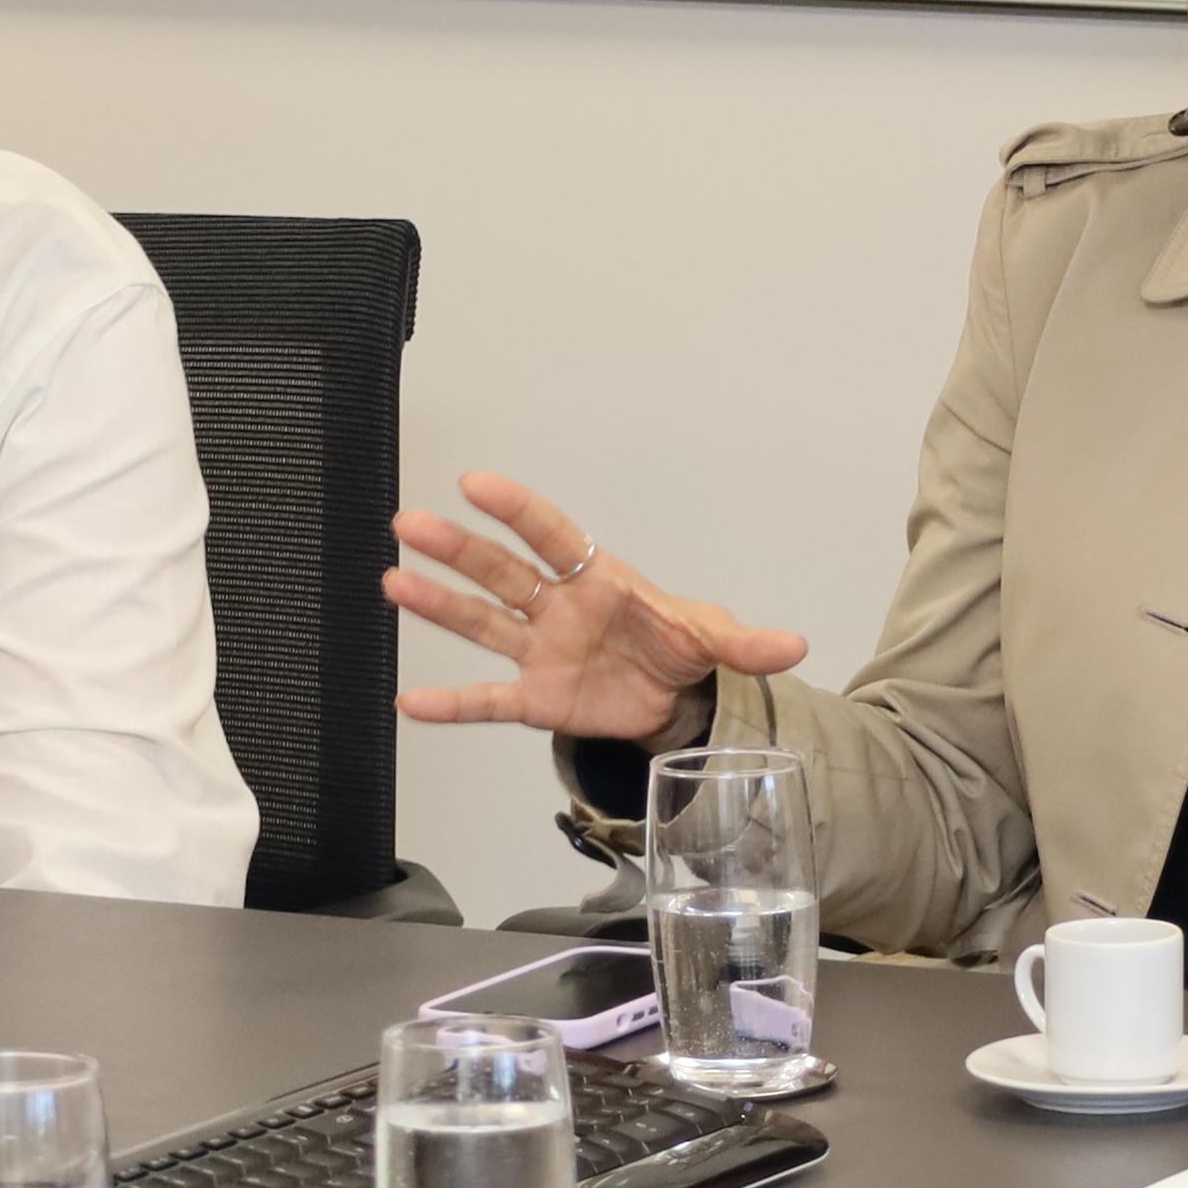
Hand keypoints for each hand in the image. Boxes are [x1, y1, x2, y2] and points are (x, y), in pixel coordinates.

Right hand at [385, 469, 809, 741]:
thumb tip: (793, 646)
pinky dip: (451, 704)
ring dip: (439, 606)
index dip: (518, 511)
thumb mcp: (715, 639)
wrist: (673, 700)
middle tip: (411, 524)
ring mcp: (539, 651)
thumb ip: (745, 643)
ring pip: (483, 624)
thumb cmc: (678, 648)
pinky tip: (410, 700)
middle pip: (502, 572)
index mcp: (598, 578)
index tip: (477, 483)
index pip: (552, 535)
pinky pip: (487, 700)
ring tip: (393, 583)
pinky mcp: (535, 698)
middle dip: (458, 549)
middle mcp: (557, 608)